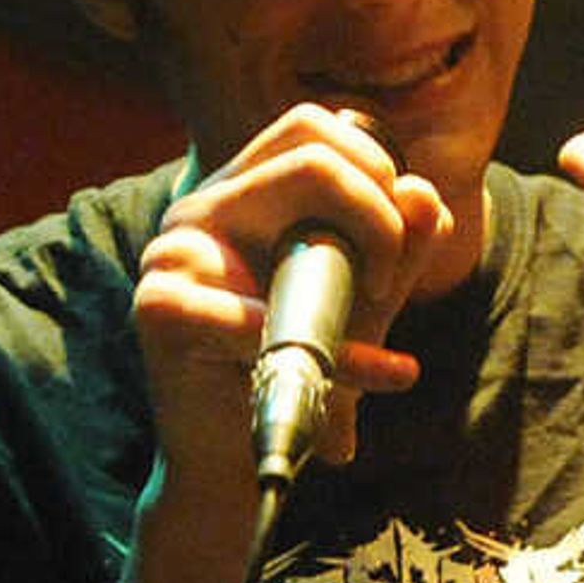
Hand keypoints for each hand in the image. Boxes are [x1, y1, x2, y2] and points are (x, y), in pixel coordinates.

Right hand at [135, 103, 450, 482]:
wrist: (246, 455)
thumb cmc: (304, 367)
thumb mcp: (368, 297)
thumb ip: (400, 243)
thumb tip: (422, 193)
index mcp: (243, 192)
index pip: (317, 126)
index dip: (378, 172)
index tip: (394, 247)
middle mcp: (202, 206)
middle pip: (313, 146)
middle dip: (379, 210)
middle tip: (385, 280)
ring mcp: (174, 250)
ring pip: (297, 189)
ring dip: (361, 253)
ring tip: (374, 318)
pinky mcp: (161, 308)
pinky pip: (268, 311)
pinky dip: (342, 352)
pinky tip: (387, 373)